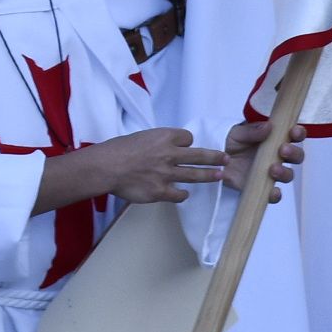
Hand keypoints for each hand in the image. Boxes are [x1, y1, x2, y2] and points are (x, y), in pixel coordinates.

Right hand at [90, 126, 230, 205]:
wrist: (106, 167)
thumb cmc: (118, 150)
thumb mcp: (140, 137)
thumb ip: (156, 143)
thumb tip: (165, 149)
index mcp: (164, 137)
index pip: (187, 138)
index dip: (187, 142)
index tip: (186, 147)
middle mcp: (170, 154)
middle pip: (199, 155)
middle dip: (215, 157)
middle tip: (225, 158)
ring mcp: (167, 174)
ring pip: (195, 175)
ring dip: (209, 175)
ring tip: (220, 176)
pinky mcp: (161, 191)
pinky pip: (179, 194)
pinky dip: (183, 194)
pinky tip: (184, 194)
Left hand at [218, 118, 307, 203]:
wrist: (218, 164)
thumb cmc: (232, 143)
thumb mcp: (237, 133)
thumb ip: (251, 131)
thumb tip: (268, 127)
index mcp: (275, 139)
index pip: (294, 135)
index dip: (298, 133)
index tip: (294, 132)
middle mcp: (278, 156)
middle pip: (297, 156)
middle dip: (294, 153)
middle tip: (283, 150)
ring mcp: (272, 173)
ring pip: (288, 174)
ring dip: (285, 172)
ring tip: (273, 169)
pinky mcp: (264, 188)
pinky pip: (274, 194)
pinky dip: (276, 195)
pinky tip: (272, 192)